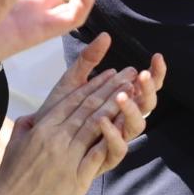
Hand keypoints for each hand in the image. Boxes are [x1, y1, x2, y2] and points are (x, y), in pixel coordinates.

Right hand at [0, 35, 140, 194]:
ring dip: (115, 107)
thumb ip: (26, 127)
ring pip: (95, 125)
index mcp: (42, 128)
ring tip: (131, 92)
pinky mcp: (76, 178)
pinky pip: (97, 154)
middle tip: (128, 74)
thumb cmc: (10, 180)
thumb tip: (33, 116)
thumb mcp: (14, 146)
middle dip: (110, 89)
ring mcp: (67, 158)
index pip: (72, 100)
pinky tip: (125, 125)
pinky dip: (112, 138)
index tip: (109, 74)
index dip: (93, 85)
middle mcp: (56, 138)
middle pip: (87, 108)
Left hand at [32, 34, 166, 146]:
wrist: (36, 144)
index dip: (155, 73)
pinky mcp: (104, 158)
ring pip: (137, 126)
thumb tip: (106, 35)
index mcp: (120, 102)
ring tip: (120, 94)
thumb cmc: (58, 113)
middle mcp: (122, 120)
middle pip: (148, 105)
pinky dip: (113, 134)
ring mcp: (116, 139)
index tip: (156, 57)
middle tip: (142, 75)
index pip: (145, 86)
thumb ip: (88, 60)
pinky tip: (103, 120)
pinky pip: (118, 150)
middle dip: (149, 89)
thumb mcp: (72, 83)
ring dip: (131, 109)